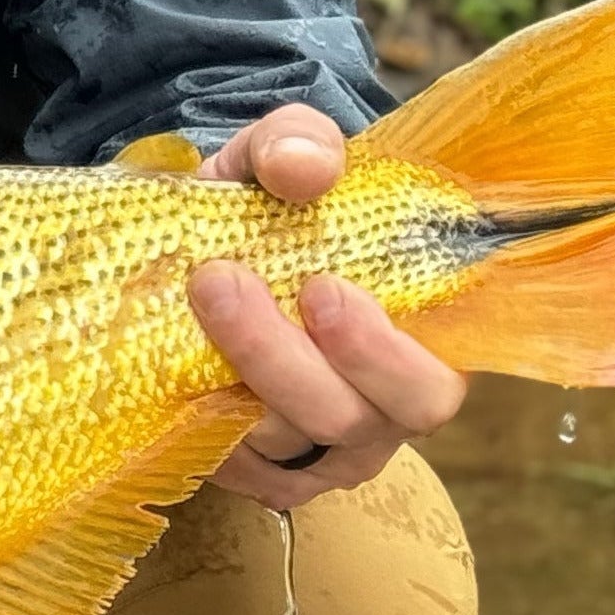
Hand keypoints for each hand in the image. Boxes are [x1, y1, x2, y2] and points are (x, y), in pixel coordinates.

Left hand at [188, 103, 466, 510]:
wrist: (203, 241)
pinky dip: (207, 426)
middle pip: (359, 420)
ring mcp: (325, 445)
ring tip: (193, 295)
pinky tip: (177, 369)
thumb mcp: (279, 155)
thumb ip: (298, 144)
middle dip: (289, 361)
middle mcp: (385, 407)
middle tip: (225, 282)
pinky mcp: (267, 470)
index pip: (437, 382)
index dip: (386, 354)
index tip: (322, 287)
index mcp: (424, 338)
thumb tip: (305, 166)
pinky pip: (242, 471)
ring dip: (235, 374)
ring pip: (291, 443)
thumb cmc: (268, 205)